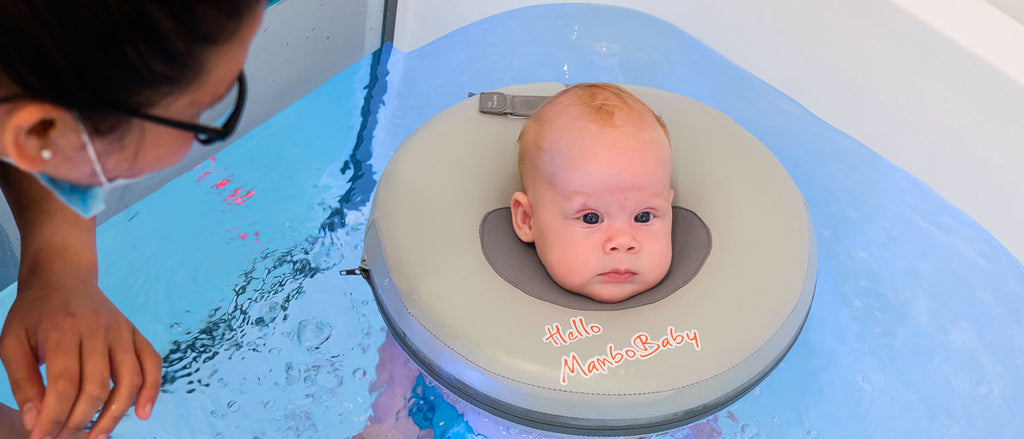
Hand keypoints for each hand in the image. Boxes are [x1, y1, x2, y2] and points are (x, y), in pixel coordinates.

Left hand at [0, 265, 161, 438]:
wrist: (63, 277)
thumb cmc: (34, 314)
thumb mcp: (12, 343)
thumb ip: (23, 382)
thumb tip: (36, 420)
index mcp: (62, 330)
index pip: (64, 385)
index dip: (54, 418)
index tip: (41, 437)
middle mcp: (97, 329)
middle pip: (96, 387)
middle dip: (79, 422)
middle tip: (63, 438)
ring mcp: (121, 330)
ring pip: (128, 380)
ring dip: (115, 416)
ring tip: (97, 436)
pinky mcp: (135, 333)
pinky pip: (152, 363)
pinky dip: (152, 390)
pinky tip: (141, 413)